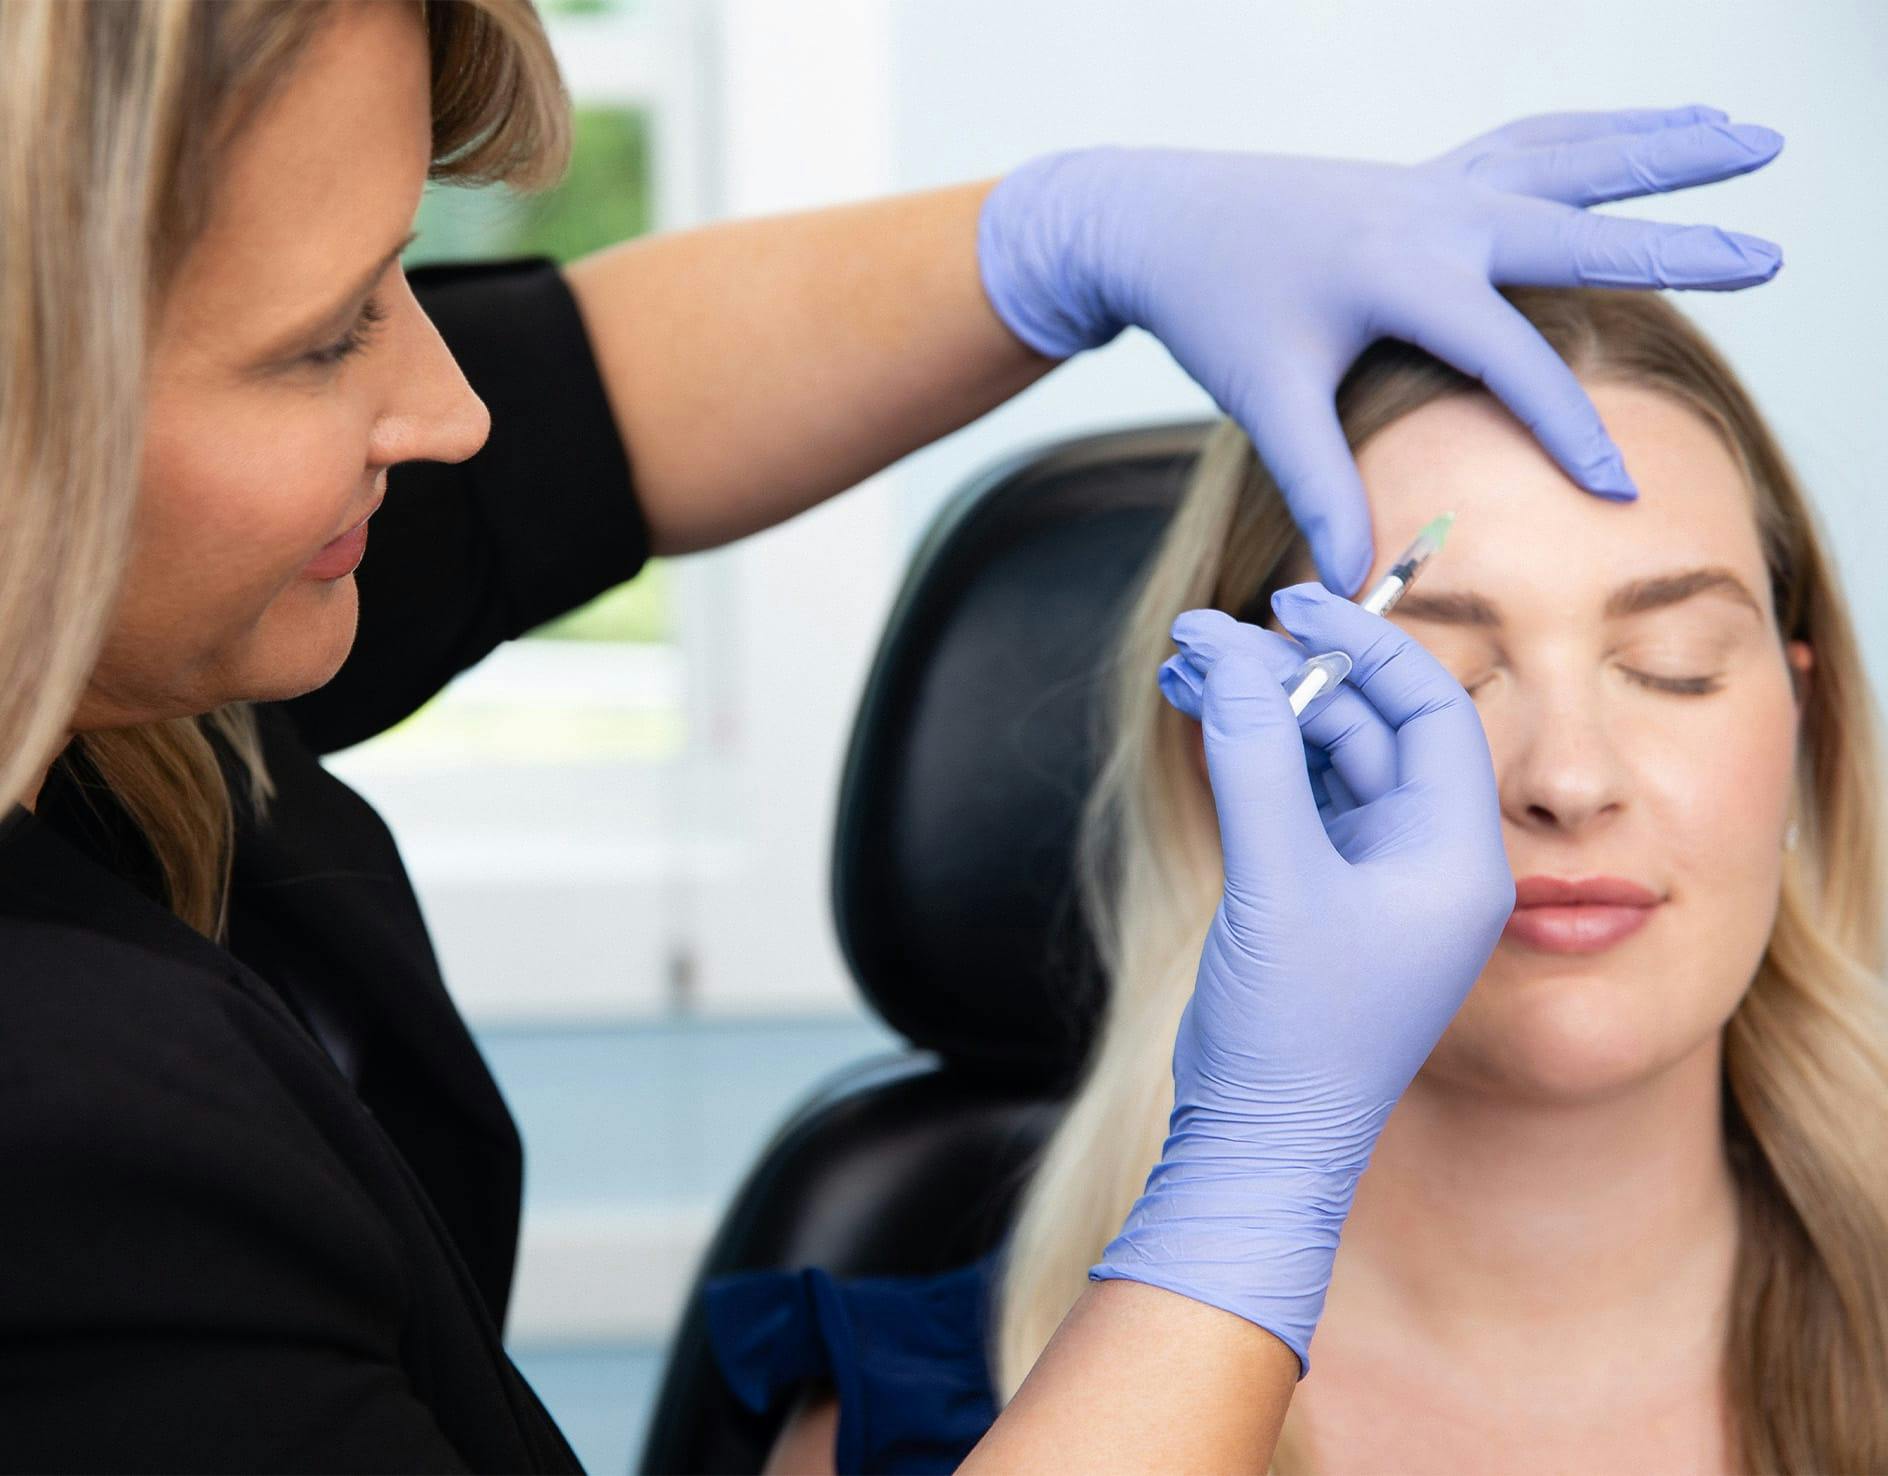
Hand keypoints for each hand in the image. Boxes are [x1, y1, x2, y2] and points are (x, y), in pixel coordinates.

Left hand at [978, 107, 1783, 591]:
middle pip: (1582, 227)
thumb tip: (1349, 581)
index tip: (1622, 490)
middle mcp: (1439, 213)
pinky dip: (1600, 136)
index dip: (1568, 430)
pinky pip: (1536, 145)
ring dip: (1666, 148)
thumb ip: (1315, 483)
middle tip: (1772, 257)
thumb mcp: (1262, 398)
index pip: (1511, 359)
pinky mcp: (1430, 176)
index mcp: (1406, 270)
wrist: (1160, 217)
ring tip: (1757, 136)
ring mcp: (1439, 183)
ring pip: (1576, 158)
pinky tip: (1647, 128)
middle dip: (1680, 248)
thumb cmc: (1213, 307)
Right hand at [1089, 588, 1514, 1374]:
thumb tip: (1231, 650)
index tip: (1289, 602)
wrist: (1262, 1145)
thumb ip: (1254, 756)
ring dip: (1260, 709)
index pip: (1428, 707)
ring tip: (1186, 665)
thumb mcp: (1272, 879)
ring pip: (1324, 757)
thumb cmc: (1293, 1032)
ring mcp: (1372, 877)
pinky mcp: (1321, 895)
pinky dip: (1252, 756)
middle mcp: (1427, 858)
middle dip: (1290, 674)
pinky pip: (1295, 798)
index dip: (1362, 643)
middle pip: (1370, 724)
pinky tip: (1202, 716)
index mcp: (1455, 855)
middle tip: (1211, 634)